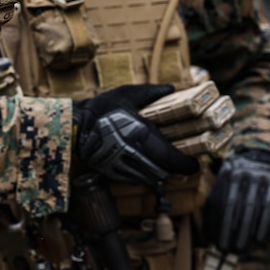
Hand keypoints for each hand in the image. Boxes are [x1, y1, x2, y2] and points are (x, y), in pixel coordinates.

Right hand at [72, 83, 199, 185]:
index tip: (195, 164)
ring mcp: (123, 165)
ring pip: (151, 178)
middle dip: (176, 171)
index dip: (187, 164)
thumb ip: (151, 92)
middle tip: (184, 166)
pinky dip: (145, 176)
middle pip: (164, 171)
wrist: (73, 126)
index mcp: (141, 133)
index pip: (171, 157)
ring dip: (161, 174)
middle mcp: (134, 152)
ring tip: (166, 167)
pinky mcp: (112, 172)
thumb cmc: (101, 108)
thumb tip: (172, 89)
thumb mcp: (126, 94)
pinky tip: (146, 168)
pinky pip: (135, 180)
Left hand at [204, 149, 269, 252]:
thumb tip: (208, 234)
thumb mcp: (225, 185)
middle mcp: (241, 173)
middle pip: (233, 206)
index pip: (218, 202)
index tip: (213, 242)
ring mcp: (259, 176)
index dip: (215, 224)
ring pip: (251, 208)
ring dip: (245, 232)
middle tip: (226, 249)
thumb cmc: (240, 180)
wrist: (264, 158)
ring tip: (241, 248)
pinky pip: (269, 207)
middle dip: (229, 230)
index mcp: (225, 174)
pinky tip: (259, 240)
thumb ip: (217, 205)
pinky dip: (264, 225)